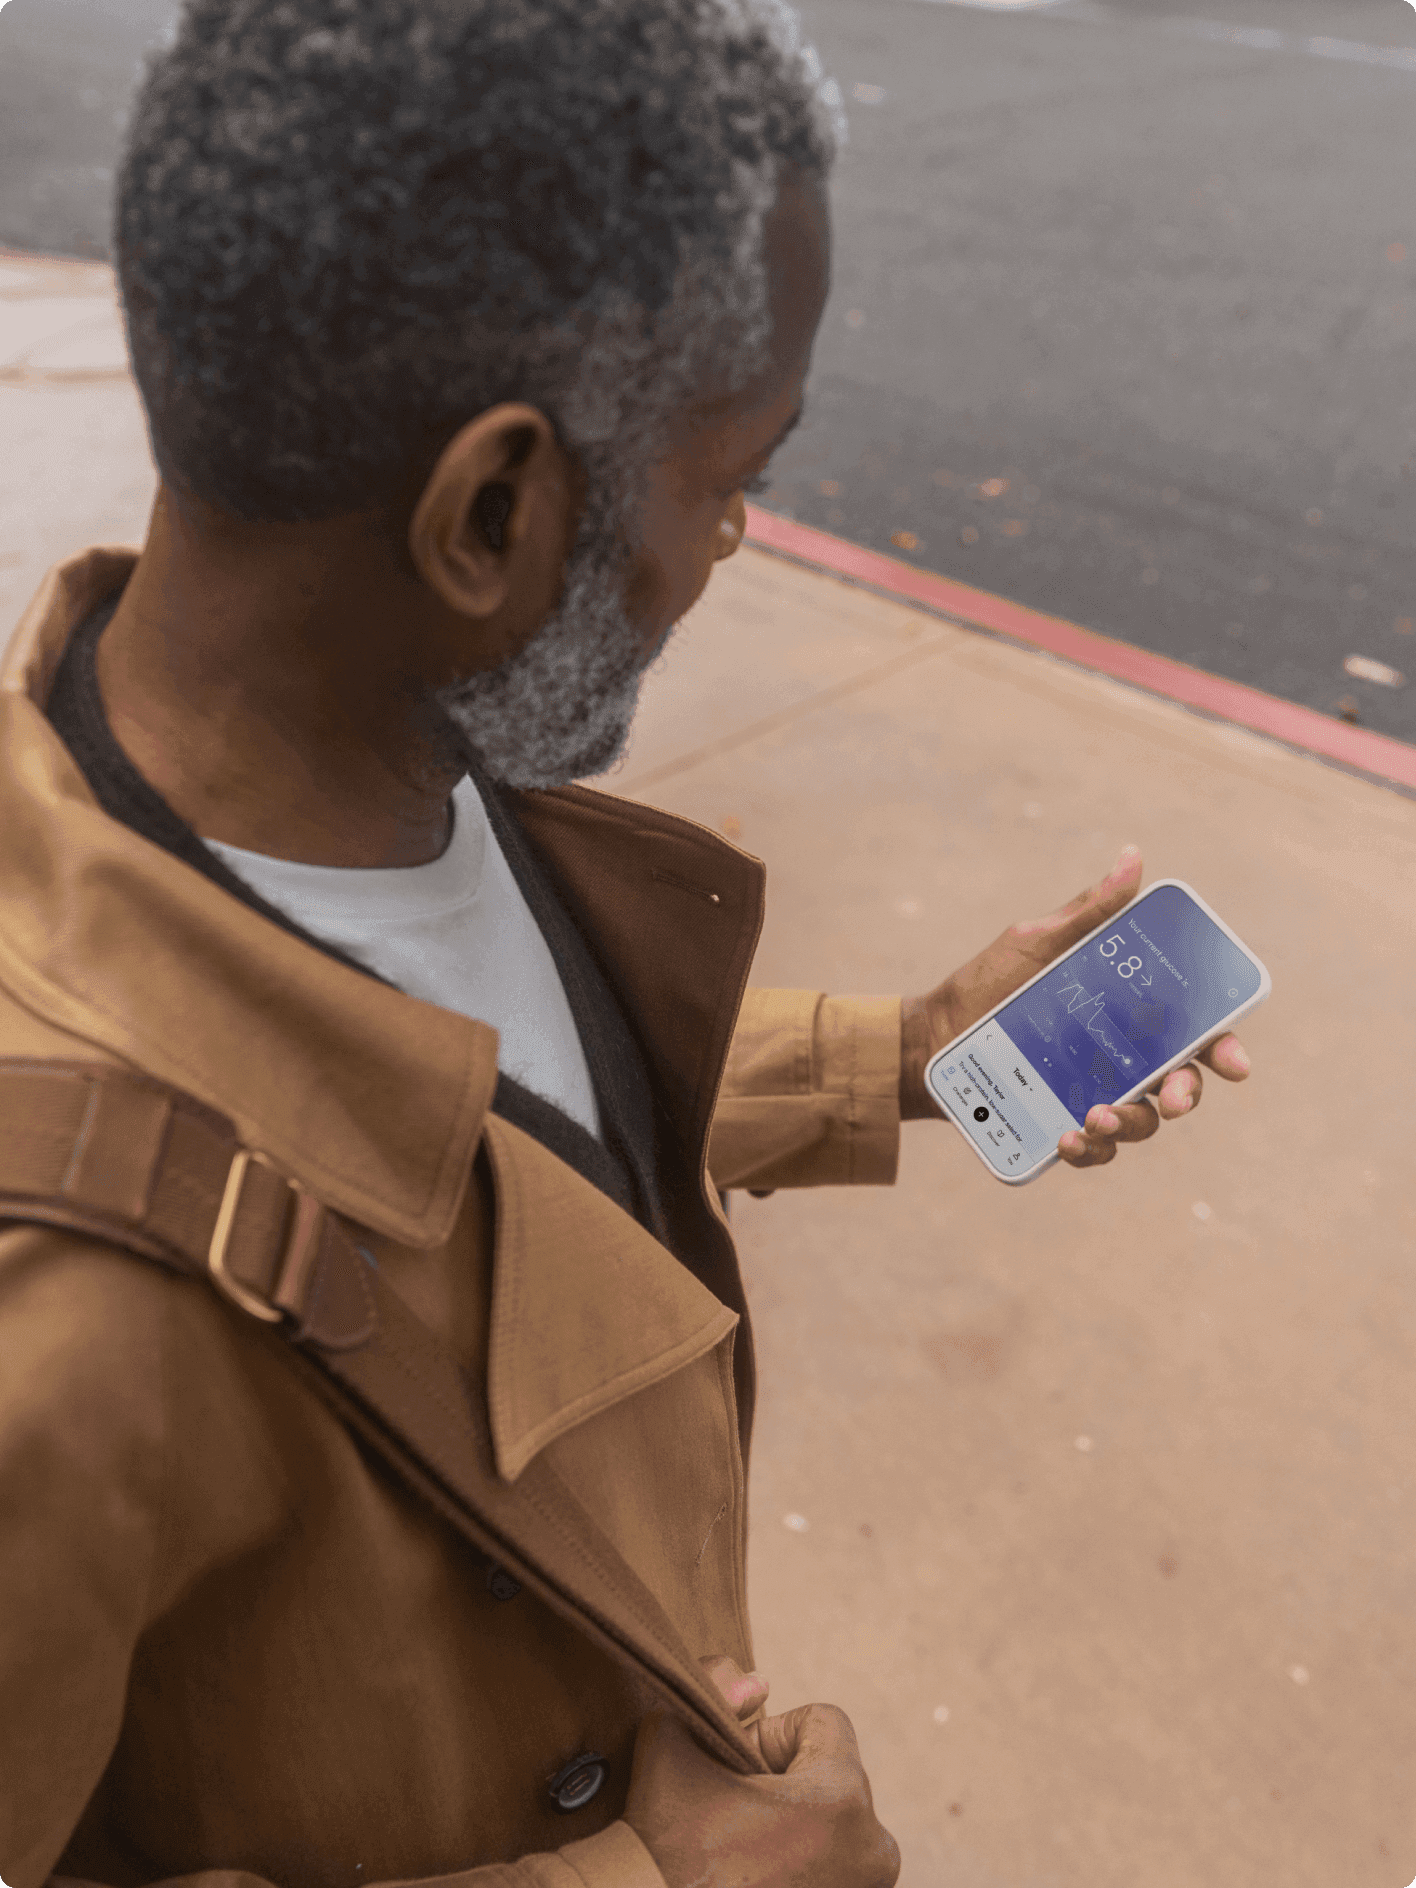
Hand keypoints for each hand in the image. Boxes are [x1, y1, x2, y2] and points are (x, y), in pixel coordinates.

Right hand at [624, 1696, 899, 1887]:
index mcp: (844, 1799)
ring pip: (831, 1821)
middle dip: (782, 1781)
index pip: (824, 1722)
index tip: (737, 1769)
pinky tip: (752, 1876)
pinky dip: (798, 1861)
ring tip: (741, 1846)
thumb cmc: (667, 1851)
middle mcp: (874, 1851)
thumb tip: (755, 1685)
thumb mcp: (673, 1744)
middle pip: (829, 1774)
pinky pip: (832, 1864)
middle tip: (732, 1811)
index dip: (771, 1734)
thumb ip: (714, 1688)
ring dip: (791, 1822)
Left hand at [898, 847, 1251, 1166]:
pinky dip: (1089, 1151)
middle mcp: (1120, 1058)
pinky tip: (1069, 1138)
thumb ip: (1088, 912)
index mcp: (1128, 1014)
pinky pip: (1093, 1151)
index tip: (1233, 1062)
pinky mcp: (1061, 1127)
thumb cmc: (987, 985)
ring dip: (1131, 1124)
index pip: (1193, 1031)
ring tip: (1095, 1116)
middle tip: (1172, 1098)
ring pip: (1142, 1122)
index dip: (1224, 1047)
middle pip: (1179, 1083)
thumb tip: (1132, 858)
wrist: (929, 1037)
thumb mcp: (1036, 944)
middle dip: (1187, 1094)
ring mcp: (1094, 1095)